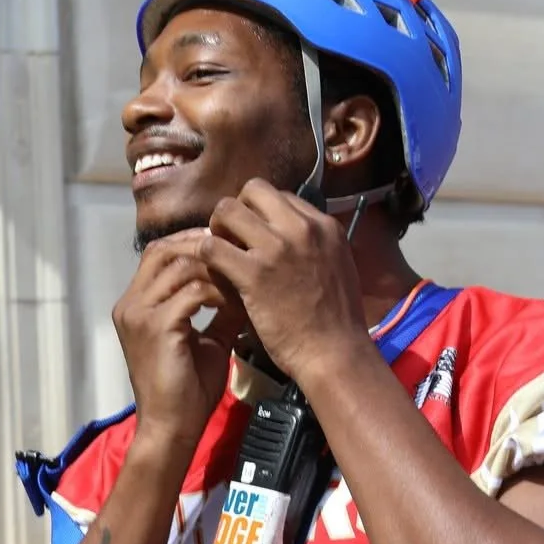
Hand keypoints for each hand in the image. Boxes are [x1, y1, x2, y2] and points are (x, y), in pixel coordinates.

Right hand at [112, 232, 248, 455]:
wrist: (172, 427)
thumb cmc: (187, 391)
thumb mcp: (206, 341)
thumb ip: (219, 313)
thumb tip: (245, 288)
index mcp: (135, 305)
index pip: (159, 253)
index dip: (192, 244)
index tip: (227, 249)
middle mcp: (130, 304)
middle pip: (164, 250)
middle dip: (203, 246)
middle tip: (236, 254)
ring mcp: (139, 314)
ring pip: (180, 266)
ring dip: (215, 270)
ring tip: (241, 281)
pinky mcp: (156, 327)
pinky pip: (192, 292)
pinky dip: (217, 293)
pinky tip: (234, 304)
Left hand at [201, 180, 370, 383]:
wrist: (335, 352)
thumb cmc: (337, 321)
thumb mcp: (336, 266)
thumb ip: (314, 246)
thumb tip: (288, 238)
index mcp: (324, 225)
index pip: (281, 196)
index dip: (262, 213)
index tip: (254, 235)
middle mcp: (302, 228)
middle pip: (253, 190)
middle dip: (238, 210)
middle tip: (232, 238)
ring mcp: (277, 248)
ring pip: (227, 210)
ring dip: (218, 229)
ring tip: (220, 253)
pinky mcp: (254, 273)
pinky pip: (212, 247)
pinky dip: (206, 257)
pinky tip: (213, 273)